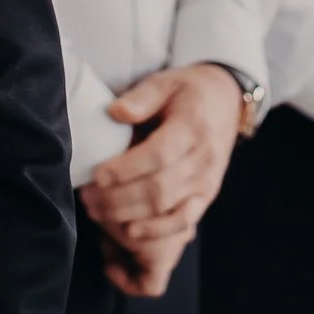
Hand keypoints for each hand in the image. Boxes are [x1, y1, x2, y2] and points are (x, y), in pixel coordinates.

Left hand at [77, 64, 242, 292]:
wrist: (226, 101)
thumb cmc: (188, 91)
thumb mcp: (166, 82)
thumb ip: (141, 97)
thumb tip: (116, 112)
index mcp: (192, 127)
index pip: (159, 154)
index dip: (126, 169)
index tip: (97, 175)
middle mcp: (203, 159)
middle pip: (159, 187)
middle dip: (119, 197)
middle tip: (87, 197)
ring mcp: (206, 181)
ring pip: (166, 207)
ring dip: (129, 214)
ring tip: (97, 210)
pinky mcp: (206, 196)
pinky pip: (183, 221)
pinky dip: (157, 230)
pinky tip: (131, 231)